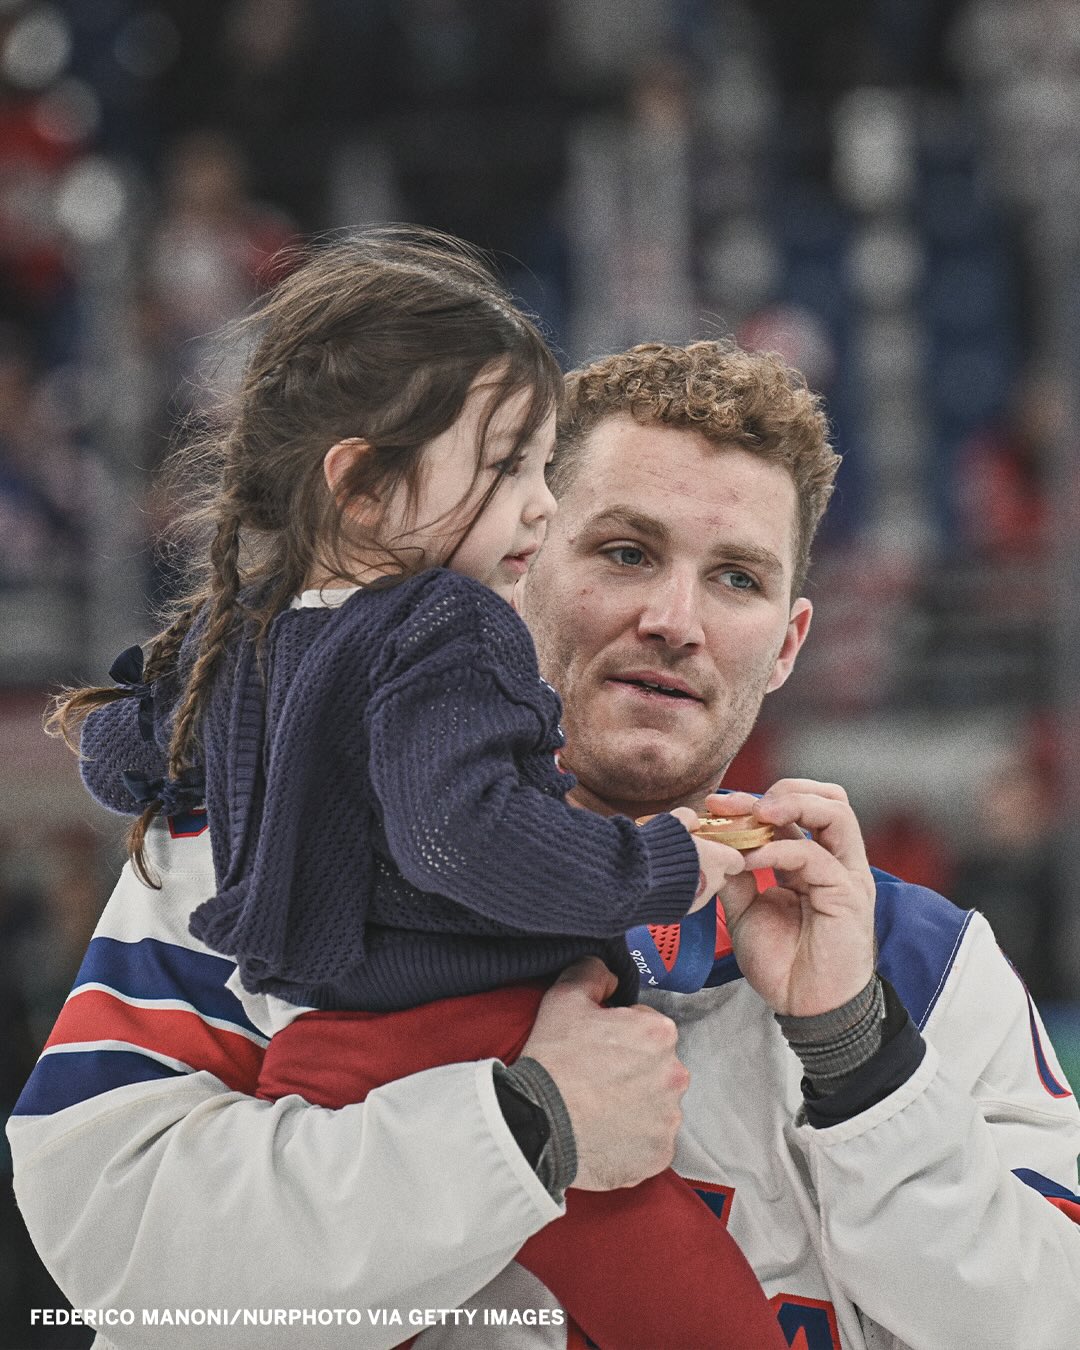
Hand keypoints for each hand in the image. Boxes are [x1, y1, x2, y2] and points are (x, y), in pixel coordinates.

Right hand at [521, 957, 688, 1189]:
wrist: (537, 1125)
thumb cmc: (553, 1061)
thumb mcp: (564, 997)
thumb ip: (593, 972)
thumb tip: (611, 976)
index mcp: (659, 1033)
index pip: (647, 1027)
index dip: (619, 1035)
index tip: (597, 1049)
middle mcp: (675, 1075)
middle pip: (657, 1067)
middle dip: (633, 1070)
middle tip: (596, 1079)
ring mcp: (668, 1119)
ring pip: (657, 1105)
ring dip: (636, 1105)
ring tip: (598, 1109)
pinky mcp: (659, 1155)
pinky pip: (651, 1142)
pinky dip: (633, 1140)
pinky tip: (605, 1133)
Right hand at [668, 806, 746, 912]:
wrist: (639, 878)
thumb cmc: (660, 849)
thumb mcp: (676, 821)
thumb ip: (690, 819)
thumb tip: (693, 821)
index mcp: (718, 859)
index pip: (737, 860)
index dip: (725, 854)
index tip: (713, 849)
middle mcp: (714, 882)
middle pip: (720, 876)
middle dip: (707, 868)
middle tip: (688, 857)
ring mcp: (700, 899)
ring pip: (703, 889)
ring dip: (692, 880)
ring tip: (670, 869)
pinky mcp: (683, 911)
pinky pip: (686, 900)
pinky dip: (679, 893)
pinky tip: (663, 883)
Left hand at [709, 782, 875, 1016]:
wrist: (805, 1007)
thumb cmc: (783, 963)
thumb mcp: (745, 910)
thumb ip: (735, 875)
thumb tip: (713, 844)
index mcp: (811, 861)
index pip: (795, 808)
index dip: (754, 800)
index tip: (713, 806)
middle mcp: (834, 861)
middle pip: (825, 797)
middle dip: (779, 791)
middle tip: (736, 804)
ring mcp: (846, 874)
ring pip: (835, 812)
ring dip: (791, 804)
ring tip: (755, 815)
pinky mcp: (850, 895)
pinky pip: (816, 855)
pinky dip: (780, 848)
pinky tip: (752, 859)